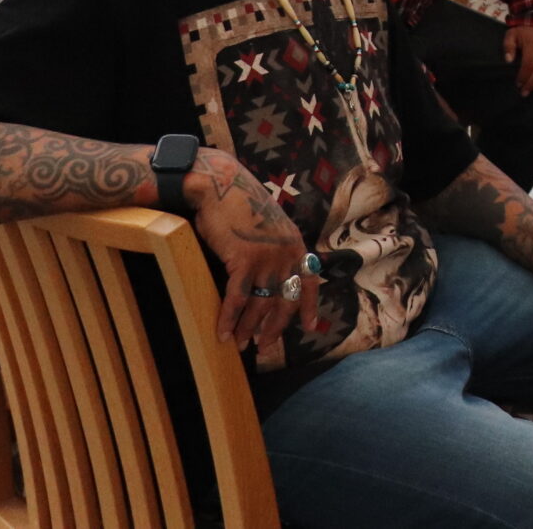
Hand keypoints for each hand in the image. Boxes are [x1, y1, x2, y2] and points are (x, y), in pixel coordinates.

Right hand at [184, 150, 314, 351]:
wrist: (222, 185)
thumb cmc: (240, 205)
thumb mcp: (270, 225)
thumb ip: (276, 248)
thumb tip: (272, 274)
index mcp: (295, 244)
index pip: (310, 281)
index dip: (309, 306)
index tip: (310, 327)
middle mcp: (287, 253)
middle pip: (285, 301)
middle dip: (275, 328)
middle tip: (264, 347)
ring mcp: (267, 258)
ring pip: (260, 304)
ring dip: (249, 328)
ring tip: (240, 345)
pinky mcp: (243, 260)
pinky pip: (237, 298)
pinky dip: (228, 318)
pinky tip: (222, 333)